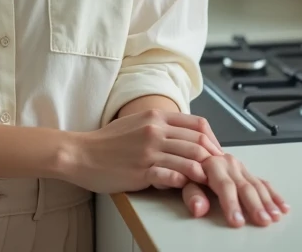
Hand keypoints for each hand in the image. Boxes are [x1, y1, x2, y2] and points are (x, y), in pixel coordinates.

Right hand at [60, 109, 224, 193]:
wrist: (80, 153)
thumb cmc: (106, 142)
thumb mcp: (136, 123)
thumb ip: (160, 126)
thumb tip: (183, 135)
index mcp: (155, 116)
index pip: (198, 124)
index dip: (213, 139)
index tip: (217, 153)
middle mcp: (154, 130)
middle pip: (198, 142)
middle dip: (214, 159)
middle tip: (221, 171)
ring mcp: (149, 151)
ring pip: (190, 159)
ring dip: (204, 172)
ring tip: (212, 182)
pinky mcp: (141, 170)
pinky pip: (171, 175)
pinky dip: (184, 181)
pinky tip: (189, 186)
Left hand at [154, 151, 289, 227]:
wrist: (191, 151)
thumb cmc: (186, 170)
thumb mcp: (183, 182)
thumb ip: (191, 195)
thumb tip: (198, 208)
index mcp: (213, 164)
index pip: (224, 186)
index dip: (231, 204)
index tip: (237, 221)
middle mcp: (229, 164)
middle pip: (244, 186)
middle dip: (255, 205)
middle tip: (263, 220)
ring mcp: (240, 167)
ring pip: (257, 185)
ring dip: (267, 201)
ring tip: (274, 216)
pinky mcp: (246, 172)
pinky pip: (263, 183)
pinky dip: (273, 195)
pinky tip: (282, 206)